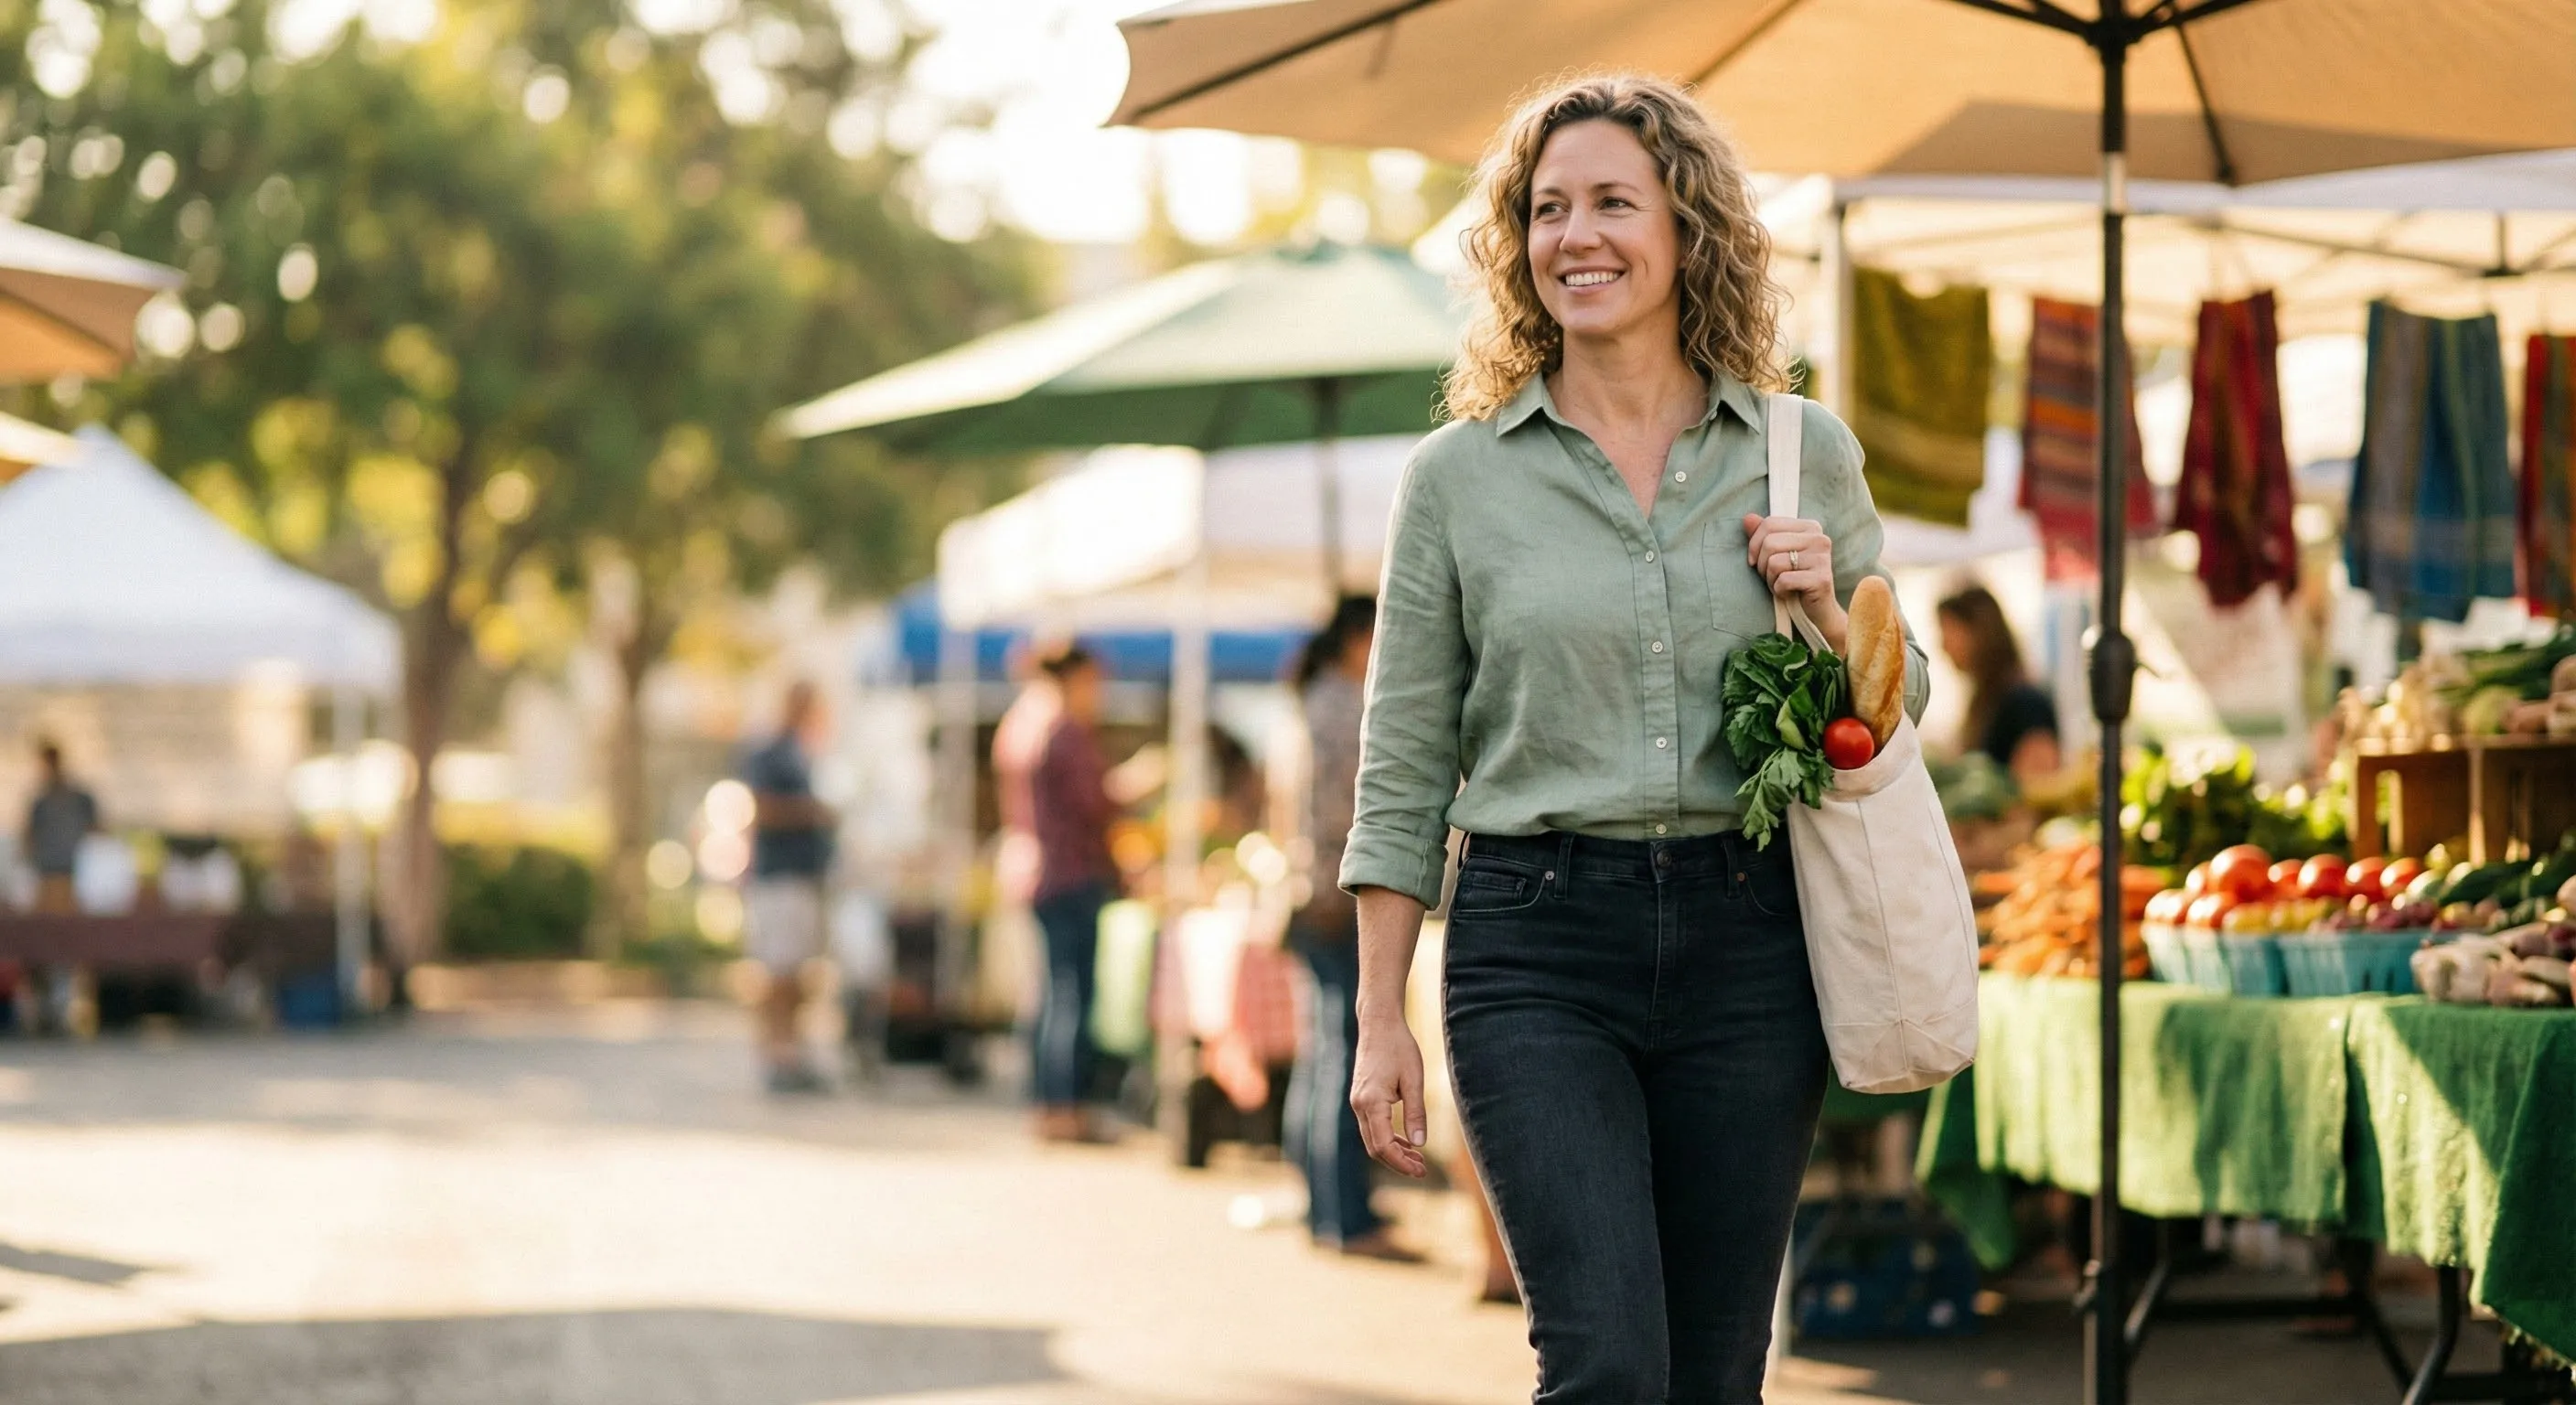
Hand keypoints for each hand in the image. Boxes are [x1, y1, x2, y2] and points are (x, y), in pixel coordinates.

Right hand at [1349, 1014, 1429, 1177]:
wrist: (1379, 1024)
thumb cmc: (1398, 1047)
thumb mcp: (1414, 1079)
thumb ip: (1416, 1113)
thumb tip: (1420, 1143)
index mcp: (1371, 1102)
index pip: (1383, 1145)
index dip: (1401, 1163)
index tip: (1421, 1170)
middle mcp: (1359, 1105)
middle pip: (1374, 1148)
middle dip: (1397, 1163)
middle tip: (1422, 1170)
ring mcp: (1358, 1102)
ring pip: (1372, 1139)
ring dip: (1393, 1152)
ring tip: (1418, 1159)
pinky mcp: (1362, 1098)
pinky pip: (1372, 1126)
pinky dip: (1388, 1138)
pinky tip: (1407, 1141)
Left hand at [1743, 513, 1847, 649]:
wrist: (1817, 612)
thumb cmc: (1793, 580)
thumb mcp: (1776, 554)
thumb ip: (1763, 534)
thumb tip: (1747, 518)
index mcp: (1810, 527)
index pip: (1770, 524)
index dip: (1754, 544)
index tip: (1755, 562)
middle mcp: (1819, 538)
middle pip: (1770, 543)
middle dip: (1762, 565)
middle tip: (1771, 577)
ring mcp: (1823, 558)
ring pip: (1775, 562)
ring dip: (1770, 579)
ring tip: (1781, 585)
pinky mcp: (1821, 579)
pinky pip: (1784, 580)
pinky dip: (1779, 590)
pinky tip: (1788, 593)